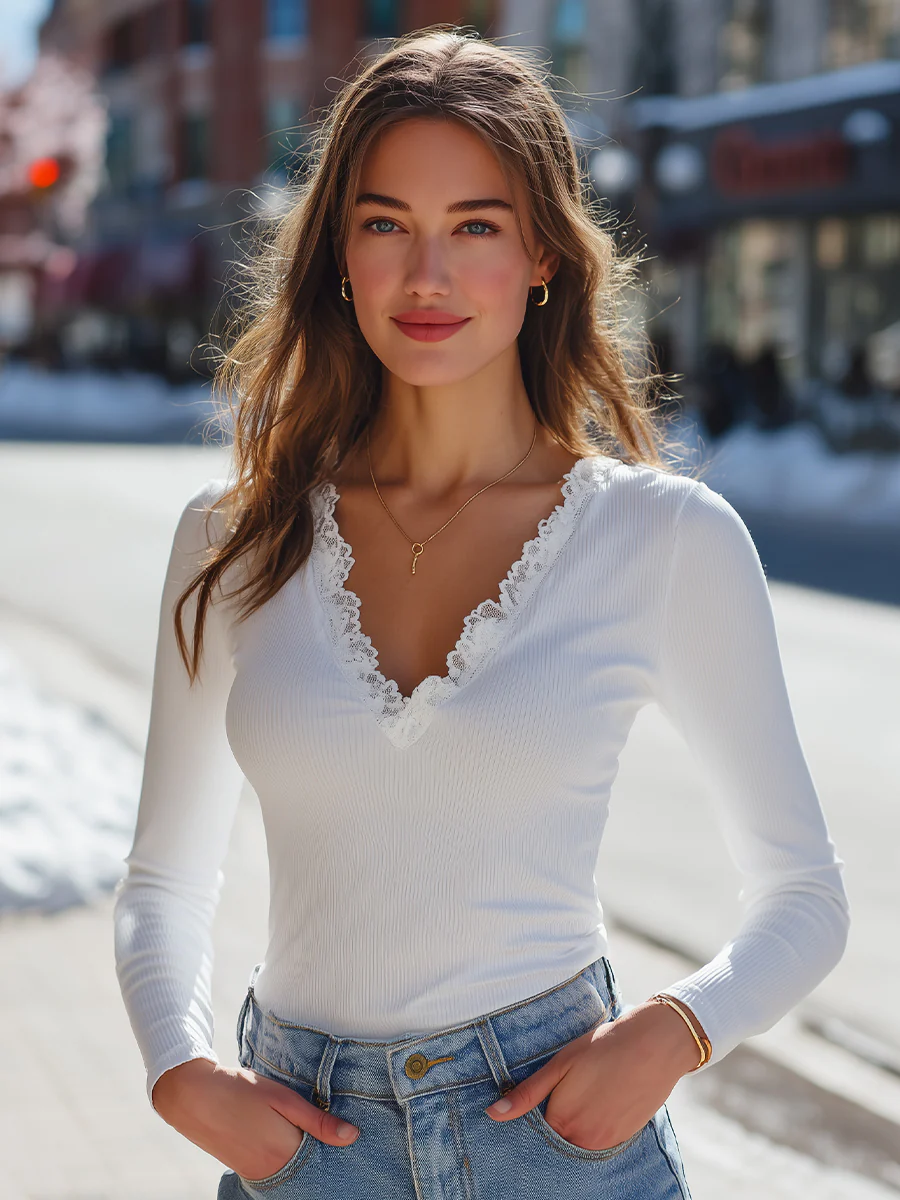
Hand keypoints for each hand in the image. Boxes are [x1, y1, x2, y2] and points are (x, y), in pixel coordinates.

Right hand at [151, 1058, 359, 1179]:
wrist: (193, 1096)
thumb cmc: (240, 1090)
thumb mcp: (283, 1097)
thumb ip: (318, 1121)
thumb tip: (353, 1136)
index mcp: (283, 1153)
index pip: (323, 1162)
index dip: (337, 1151)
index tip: (351, 1142)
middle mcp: (270, 1171)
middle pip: (308, 1170)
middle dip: (322, 1157)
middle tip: (332, 1135)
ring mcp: (255, 1173)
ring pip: (291, 1171)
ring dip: (302, 1156)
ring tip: (309, 1133)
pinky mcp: (245, 1170)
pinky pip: (275, 1171)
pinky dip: (286, 1158)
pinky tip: (287, 1139)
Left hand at [484, 999, 704, 1151]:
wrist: (655, 1045)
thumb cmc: (604, 1047)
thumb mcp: (560, 1064)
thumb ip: (526, 1094)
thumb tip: (492, 1114)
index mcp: (562, 1121)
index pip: (535, 1130)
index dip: (535, 1112)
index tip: (542, 1095)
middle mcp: (583, 1140)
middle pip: (557, 1138)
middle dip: (555, 1121)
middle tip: (568, 1090)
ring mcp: (606, 1142)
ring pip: (579, 1140)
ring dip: (576, 1124)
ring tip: (586, 1091)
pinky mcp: (624, 1138)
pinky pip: (600, 1139)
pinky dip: (595, 1124)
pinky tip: (602, 1098)